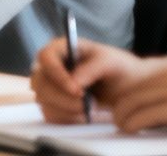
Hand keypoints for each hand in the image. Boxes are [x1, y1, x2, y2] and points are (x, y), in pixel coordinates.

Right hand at [30, 37, 155, 123]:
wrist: (125, 89)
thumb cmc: (117, 68)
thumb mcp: (110, 62)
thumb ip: (91, 68)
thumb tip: (74, 82)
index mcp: (61, 48)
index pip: (45, 57)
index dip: (56, 74)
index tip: (75, 89)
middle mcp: (51, 66)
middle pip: (40, 82)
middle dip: (63, 98)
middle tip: (86, 104)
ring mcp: (50, 86)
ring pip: (43, 101)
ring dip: (67, 109)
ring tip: (91, 108)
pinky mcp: (53, 104)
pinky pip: (50, 114)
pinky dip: (68, 118)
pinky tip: (84, 114)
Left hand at [112, 68, 166, 135]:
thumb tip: (155, 109)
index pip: (134, 84)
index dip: (123, 99)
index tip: (121, 110)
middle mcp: (166, 77)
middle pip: (127, 94)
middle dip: (118, 110)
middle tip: (117, 122)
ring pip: (129, 105)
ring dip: (122, 120)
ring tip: (123, 129)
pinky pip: (142, 118)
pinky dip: (132, 126)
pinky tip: (132, 132)